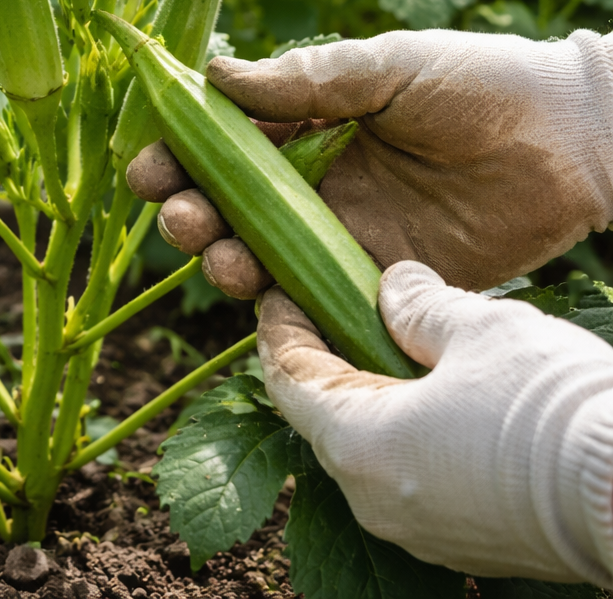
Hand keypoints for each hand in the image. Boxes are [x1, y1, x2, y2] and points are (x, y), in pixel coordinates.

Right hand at [128, 29, 612, 292]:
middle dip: (184, 213)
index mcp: (302, 125)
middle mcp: (308, 183)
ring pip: (254, 256)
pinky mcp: (375, 281)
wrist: (570, 142)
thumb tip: (214, 75)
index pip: (217, 143)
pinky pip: (309, 299)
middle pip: (220, 206)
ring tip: (221, 256)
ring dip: (219, 259)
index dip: (174, 155)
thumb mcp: (386, 67)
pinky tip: (263, 297)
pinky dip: (275, 305)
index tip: (146, 166)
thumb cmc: (479, 85)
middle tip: (181, 215)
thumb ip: (305, 79)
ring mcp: (338, 234)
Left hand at [260, 262, 612, 584]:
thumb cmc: (552, 408)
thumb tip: (393, 287)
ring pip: (374, 455)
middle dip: (330, 362)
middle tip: (341, 310)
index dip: (282, 329)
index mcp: (356, 444)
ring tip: (400, 350)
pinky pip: (419, 483)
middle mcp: (373, 501)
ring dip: (377, 402)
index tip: (284, 292)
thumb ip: (420, 305)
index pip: (288, 378)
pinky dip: (416, 439)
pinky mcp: (468, 548)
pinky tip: (448, 403)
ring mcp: (421, 533)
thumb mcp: (481, 329)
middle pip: (325, 419)